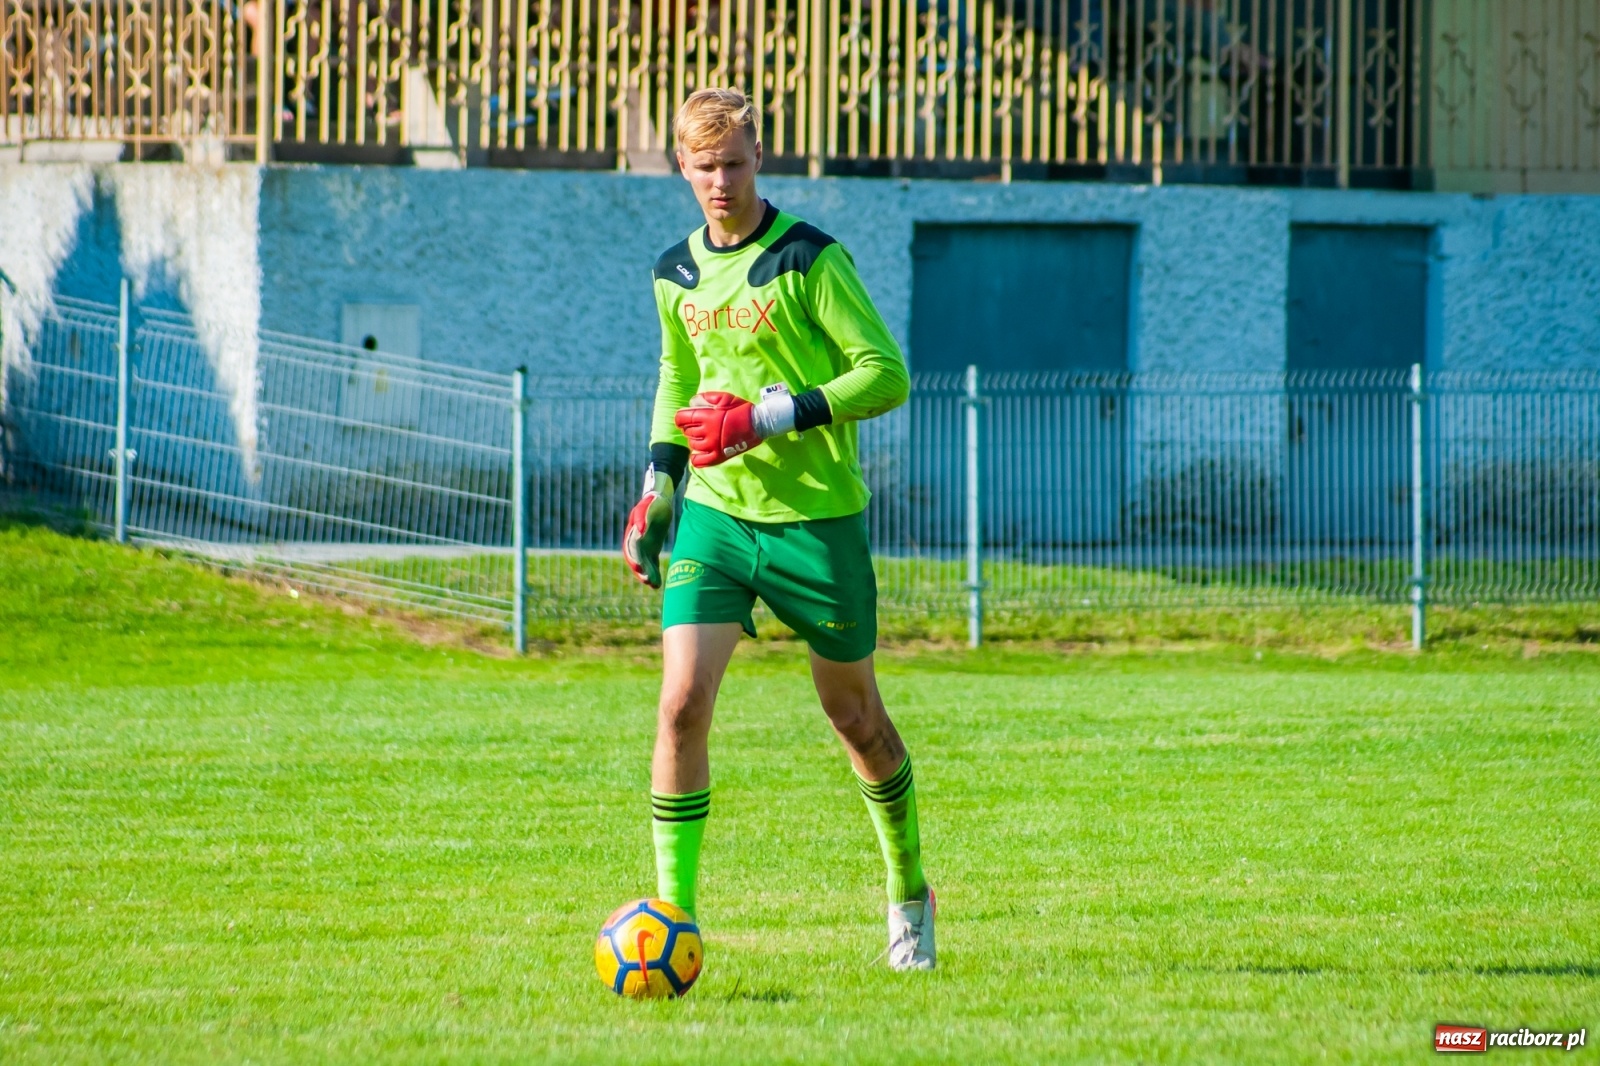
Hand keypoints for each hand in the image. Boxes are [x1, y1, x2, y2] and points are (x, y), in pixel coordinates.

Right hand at [622, 466, 674, 587]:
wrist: (659, 498)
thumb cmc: (653, 502)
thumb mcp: (648, 507)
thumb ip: (643, 518)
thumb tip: (640, 531)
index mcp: (633, 533)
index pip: (632, 549)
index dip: (635, 560)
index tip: (640, 569)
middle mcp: (636, 541)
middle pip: (637, 559)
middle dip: (642, 571)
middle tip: (649, 581)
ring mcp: (644, 545)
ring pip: (644, 564)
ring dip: (648, 575)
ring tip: (655, 585)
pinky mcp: (652, 547)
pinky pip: (651, 563)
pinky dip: (653, 572)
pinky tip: (658, 583)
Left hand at [675, 392, 762, 467]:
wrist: (758, 423)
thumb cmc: (741, 409)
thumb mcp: (725, 397)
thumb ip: (706, 398)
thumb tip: (691, 403)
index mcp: (707, 416)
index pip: (682, 418)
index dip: (680, 419)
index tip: (683, 419)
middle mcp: (707, 431)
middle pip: (687, 432)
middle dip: (689, 428)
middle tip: (698, 427)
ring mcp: (712, 445)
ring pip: (692, 445)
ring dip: (694, 440)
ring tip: (702, 437)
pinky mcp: (719, 456)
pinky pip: (699, 461)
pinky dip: (695, 458)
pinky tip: (699, 453)